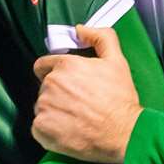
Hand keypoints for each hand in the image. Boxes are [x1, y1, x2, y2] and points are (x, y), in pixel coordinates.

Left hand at [31, 25, 143, 163]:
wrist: (124, 133)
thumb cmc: (120, 100)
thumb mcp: (117, 61)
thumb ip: (100, 37)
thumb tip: (80, 29)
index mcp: (65, 65)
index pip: (44, 66)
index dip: (56, 74)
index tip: (69, 86)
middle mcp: (51, 83)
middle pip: (44, 87)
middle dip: (58, 94)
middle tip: (79, 104)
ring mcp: (44, 106)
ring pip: (42, 107)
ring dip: (54, 113)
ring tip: (76, 119)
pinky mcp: (42, 128)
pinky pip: (39, 127)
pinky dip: (49, 131)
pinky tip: (68, 131)